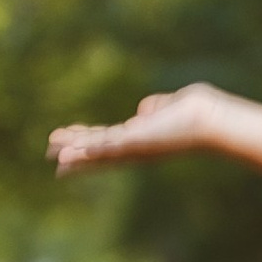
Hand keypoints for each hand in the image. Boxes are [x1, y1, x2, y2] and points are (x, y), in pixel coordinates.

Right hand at [49, 84, 227, 177]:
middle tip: (51, 154)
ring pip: (98, 150)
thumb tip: (144, 110)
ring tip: (54, 154)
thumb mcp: (166, 107)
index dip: (86, 145)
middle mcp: (135, 148)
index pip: (106, 143)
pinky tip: (73, 152)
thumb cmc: (196, 111)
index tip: (65, 148)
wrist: (211, 118)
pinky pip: (108, 145)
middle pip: (97, 153)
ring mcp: (135, 146)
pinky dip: (89, 149)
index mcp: (140, 140)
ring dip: (76, 152)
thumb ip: (152, 109)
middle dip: (74, 153)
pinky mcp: (137, 140)